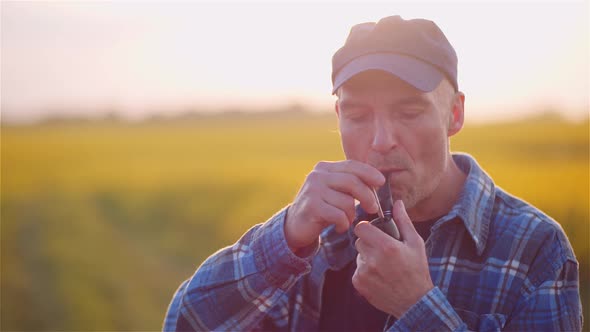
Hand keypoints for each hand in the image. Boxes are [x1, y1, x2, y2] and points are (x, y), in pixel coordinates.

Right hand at [284, 160, 384, 250]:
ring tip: (346, 220)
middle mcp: (317, 176)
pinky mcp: (312, 206)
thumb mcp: (334, 191)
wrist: (294, 226)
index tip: (381, 182)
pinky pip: (339, 215)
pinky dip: (344, 224)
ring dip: (351, 215)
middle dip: (368, 196)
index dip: (369, 172)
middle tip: (373, 208)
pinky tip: (340, 227)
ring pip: (347, 202)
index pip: (352, 165)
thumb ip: (350, 183)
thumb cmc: (321, 208)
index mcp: (324, 168)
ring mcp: (313, 190)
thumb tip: (377, 181)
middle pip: (352, 182)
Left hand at [352, 200, 433, 317]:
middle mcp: (373, 259)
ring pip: (358, 256)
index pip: (361, 228)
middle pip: (359, 241)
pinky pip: (357, 270)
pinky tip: (380, 277)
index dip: (367, 228)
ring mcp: (364, 273)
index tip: (373, 231)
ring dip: (368, 257)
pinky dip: (366, 272)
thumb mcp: (415, 244)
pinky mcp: (359, 283)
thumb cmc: (417, 270)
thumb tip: (397, 203)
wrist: (414, 302)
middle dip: (369, 243)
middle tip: (383, 250)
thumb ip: (403, 222)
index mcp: (387, 247)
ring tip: (384, 266)